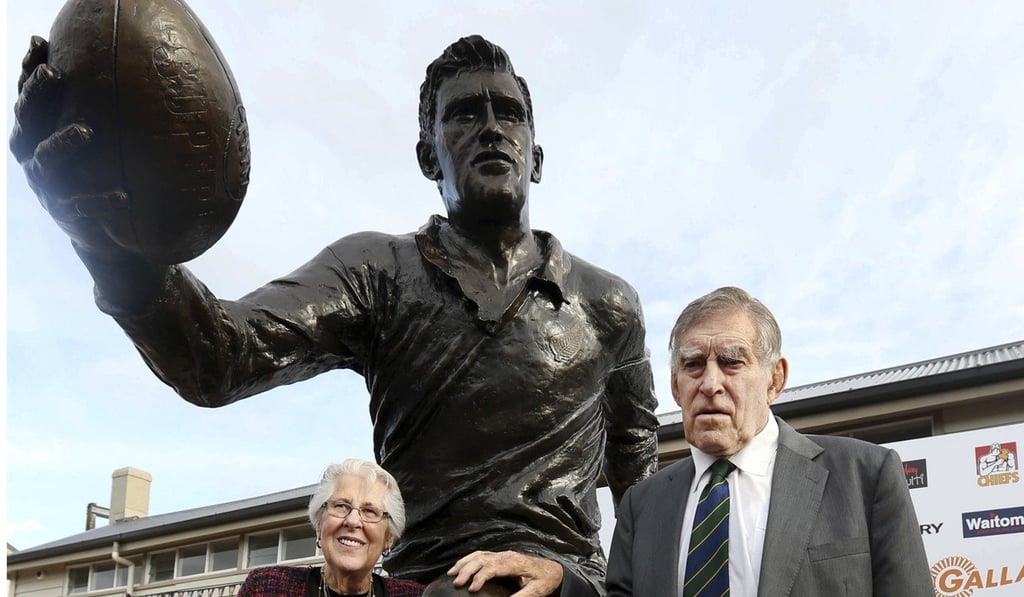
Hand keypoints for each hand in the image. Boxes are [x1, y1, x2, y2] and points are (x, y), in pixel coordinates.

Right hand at [9, 35, 128, 260]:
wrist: (106, 236)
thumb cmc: (97, 174)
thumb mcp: (90, 142)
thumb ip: (92, 110)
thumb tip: (117, 68)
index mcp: (37, 135)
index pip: (28, 98)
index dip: (28, 72)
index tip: (39, 44)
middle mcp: (34, 157)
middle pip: (27, 121)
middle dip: (37, 95)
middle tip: (55, 74)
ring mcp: (47, 187)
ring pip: (45, 161)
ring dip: (62, 144)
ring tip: (86, 132)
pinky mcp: (67, 215)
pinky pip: (80, 206)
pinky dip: (99, 200)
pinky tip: (122, 196)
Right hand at [448, 551, 562, 596]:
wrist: (552, 569)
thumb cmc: (545, 580)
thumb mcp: (537, 591)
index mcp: (515, 563)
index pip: (493, 567)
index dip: (480, 576)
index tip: (471, 588)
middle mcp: (507, 556)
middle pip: (482, 559)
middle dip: (467, 569)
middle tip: (456, 582)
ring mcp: (503, 554)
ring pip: (479, 554)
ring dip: (464, 563)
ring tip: (451, 573)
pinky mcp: (500, 556)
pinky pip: (481, 555)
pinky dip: (468, 559)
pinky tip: (460, 566)